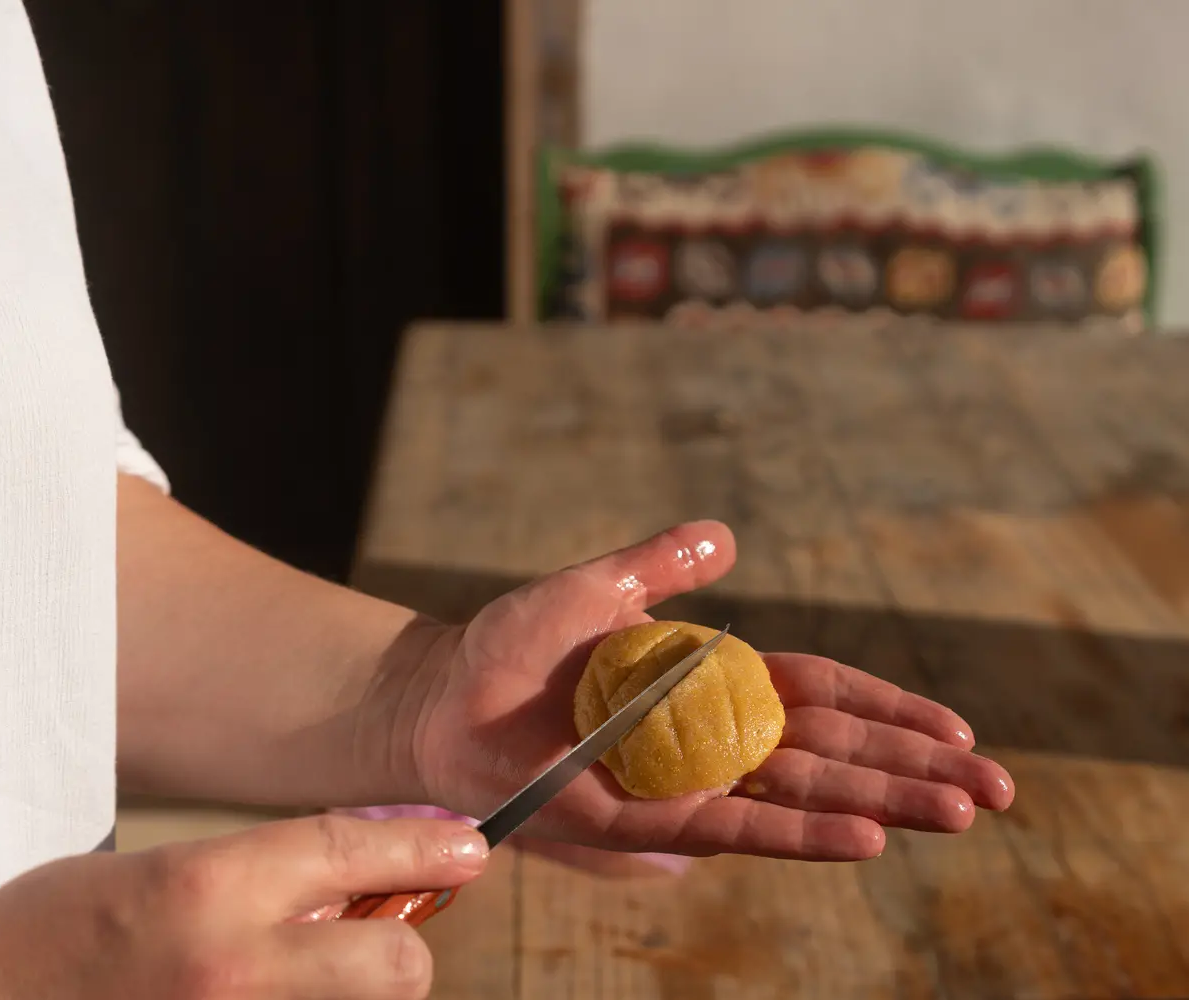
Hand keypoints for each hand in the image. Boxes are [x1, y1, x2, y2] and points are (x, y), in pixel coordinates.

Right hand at [0, 814, 487, 999]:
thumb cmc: (40, 937)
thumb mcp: (148, 872)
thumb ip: (252, 874)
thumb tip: (352, 874)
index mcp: (205, 886)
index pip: (352, 854)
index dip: (425, 849)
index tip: (469, 849)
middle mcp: (230, 965)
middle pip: (397, 966)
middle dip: (398, 952)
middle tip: (368, 944)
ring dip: (349, 997)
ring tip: (279, 978)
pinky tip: (247, 998)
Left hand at [402, 522, 1014, 861]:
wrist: (449, 697)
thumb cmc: (515, 643)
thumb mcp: (593, 590)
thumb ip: (656, 566)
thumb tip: (723, 538)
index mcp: (716, 678)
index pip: (825, 694)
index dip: (891, 711)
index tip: (959, 731)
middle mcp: (717, 735)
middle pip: (835, 751)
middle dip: (914, 769)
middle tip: (996, 791)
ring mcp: (692, 780)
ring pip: (804, 794)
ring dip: (881, 804)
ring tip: (957, 814)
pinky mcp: (657, 819)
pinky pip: (741, 826)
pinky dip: (802, 832)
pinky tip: (865, 839)